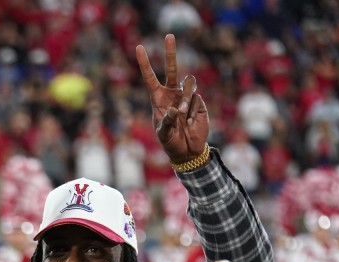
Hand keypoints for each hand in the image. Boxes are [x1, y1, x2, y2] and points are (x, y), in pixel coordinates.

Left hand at [136, 34, 208, 162]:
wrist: (187, 150)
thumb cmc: (170, 142)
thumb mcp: (163, 134)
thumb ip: (166, 122)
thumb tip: (174, 109)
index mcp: (158, 99)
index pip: (150, 78)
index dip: (145, 64)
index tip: (139, 47)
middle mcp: (172, 94)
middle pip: (172, 69)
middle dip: (170, 53)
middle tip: (169, 35)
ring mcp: (185, 97)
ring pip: (188, 86)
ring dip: (185, 101)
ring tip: (182, 117)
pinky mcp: (198, 102)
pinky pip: (196, 101)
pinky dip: (192, 113)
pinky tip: (190, 123)